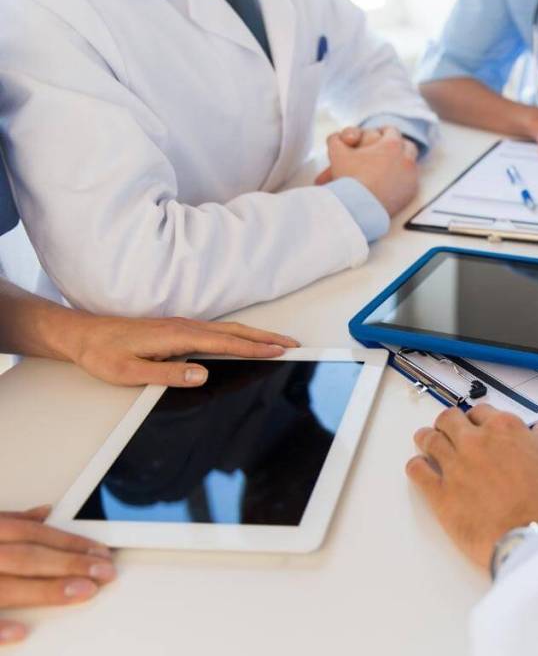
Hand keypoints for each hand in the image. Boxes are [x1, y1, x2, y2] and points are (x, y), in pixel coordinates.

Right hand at [0, 506, 114, 645]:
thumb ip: (11, 521)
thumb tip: (44, 512)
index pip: (34, 534)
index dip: (71, 543)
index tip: (102, 553)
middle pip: (27, 557)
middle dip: (69, 563)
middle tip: (105, 572)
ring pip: (6, 586)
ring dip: (46, 589)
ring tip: (83, 591)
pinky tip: (22, 632)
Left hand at [65, 315, 298, 386]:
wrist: (82, 335)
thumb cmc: (103, 353)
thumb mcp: (129, 372)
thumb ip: (168, 375)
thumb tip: (203, 374)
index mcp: (177, 336)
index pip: (226, 342)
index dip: (255, 346)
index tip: (279, 350)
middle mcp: (184, 327)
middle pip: (235, 331)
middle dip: (266, 337)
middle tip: (292, 343)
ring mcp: (182, 326)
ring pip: (228, 329)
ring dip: (255, 335)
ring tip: (277, 342)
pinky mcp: (178, 329)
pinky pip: (217, 331)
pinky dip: (239, 335)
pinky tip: (244, 340)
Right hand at [326, 128, 419, 216]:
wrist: (359, 208)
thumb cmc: (348, 178)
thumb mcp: (336, 153)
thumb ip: (336, 139)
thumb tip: (336, 138)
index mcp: (391, 144)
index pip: (391, 131)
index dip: (383, 132)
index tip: (378, 135)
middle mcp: (406, 159)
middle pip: (407, 146)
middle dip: (398, 146)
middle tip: (386, 151)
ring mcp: (411, 177)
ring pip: (410, 164)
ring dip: (401, 162)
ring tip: (389, 166)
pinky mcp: (410, 193)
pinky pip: (410, 182)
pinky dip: (402, 180)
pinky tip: (391, 183)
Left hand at [405, 405, 537, 570]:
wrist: (537, 536)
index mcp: (505, 429)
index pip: (481, 412)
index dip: (477, 418)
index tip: (475, 424)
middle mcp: (476, 442)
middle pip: (449, 419)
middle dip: (448, 423)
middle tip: (447, 430)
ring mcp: (455, 466)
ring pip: (429, 439)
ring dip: (427, 438)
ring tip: (426, 441)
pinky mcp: (440, 494)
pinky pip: (417, 471)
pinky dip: (416, 466)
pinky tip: (419, 468)